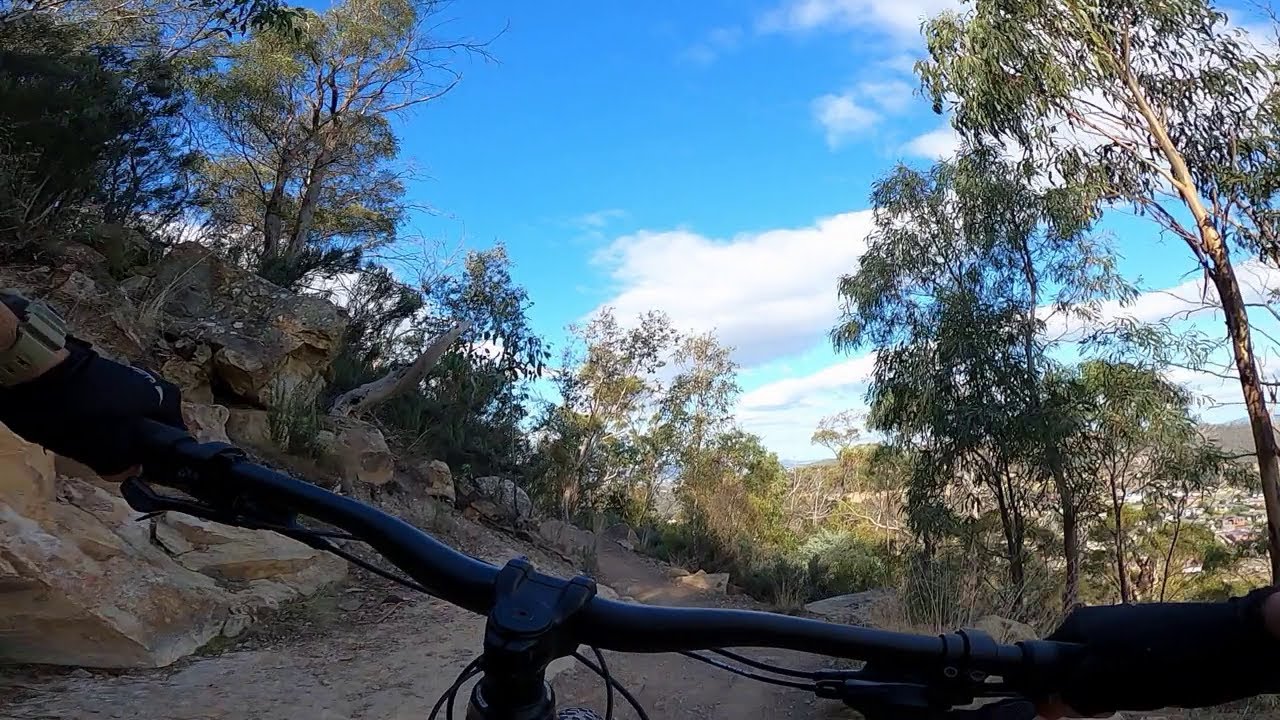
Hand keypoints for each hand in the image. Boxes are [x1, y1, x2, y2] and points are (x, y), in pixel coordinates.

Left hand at [0, 340, 186, 476]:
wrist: (43, 371)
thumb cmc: (83, 411)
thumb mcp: (105, 450)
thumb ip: (123, 466)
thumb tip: (130, 471)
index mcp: (168, 400)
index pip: (174, 440)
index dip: (154, 460)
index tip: (133, 470)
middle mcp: (157, 386)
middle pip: (151, 429)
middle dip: (132, 444)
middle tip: (110, 458)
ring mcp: (133, 377)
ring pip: (131, 418)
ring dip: (115, 431)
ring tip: (92, 441)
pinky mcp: (109, 375)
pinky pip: (114, 406)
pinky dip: (102, 417)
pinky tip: (82, 424)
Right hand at [1036, 591, 1279, 716]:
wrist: (1232, 643)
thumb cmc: (1165, 659)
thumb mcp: (1107, 681)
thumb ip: (1071, 690)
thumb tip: (1044, 706)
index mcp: (1078, 624)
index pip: (1044, 660)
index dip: (1051, 689)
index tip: (1067, 710)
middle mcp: (1096, 624)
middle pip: (1073, 669)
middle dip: (1083, 693)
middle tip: (1105, 707)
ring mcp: (1124, 634)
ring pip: (1101, 675)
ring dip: (1109, 694)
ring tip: (1131, 699)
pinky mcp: (1151, 646)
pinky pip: (1126, 674)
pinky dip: (1133, 689)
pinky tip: (1151, 692)